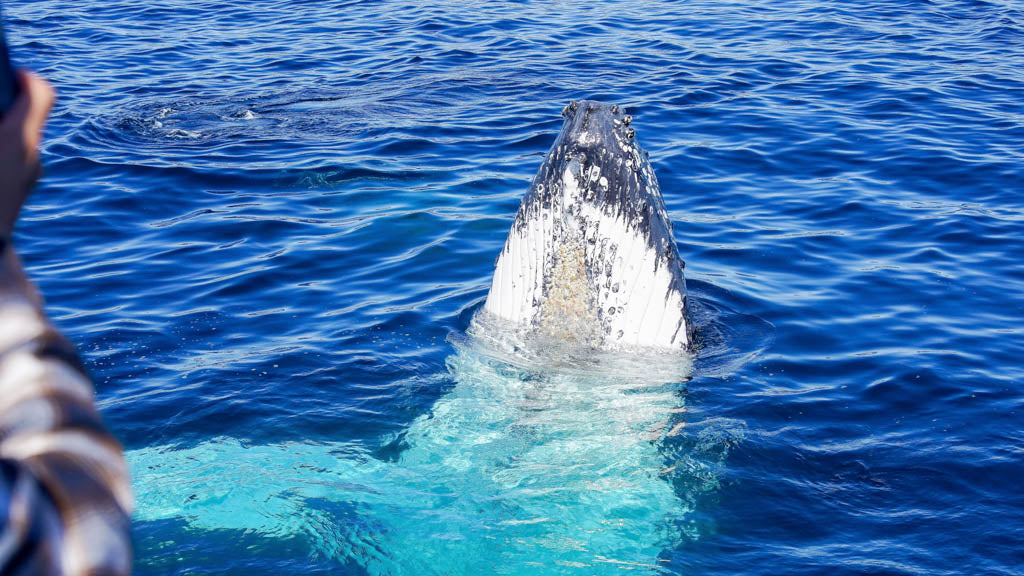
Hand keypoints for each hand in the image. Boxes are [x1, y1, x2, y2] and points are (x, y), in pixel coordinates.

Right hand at [0, 70, 53, 236]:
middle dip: (5, 108)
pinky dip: (2, 152)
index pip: (40, 93)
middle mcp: (31, 155)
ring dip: (3, 132)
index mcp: (16, 138)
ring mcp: (30, 175)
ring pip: (20, 140)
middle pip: (28, 116)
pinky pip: (15, 160)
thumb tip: (2, 117)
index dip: (24, 77)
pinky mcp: (22, 190)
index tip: (8, 73)